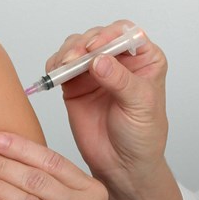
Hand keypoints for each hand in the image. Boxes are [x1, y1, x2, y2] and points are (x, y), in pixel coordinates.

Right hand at [49, 21, 169, 191]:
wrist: (123, 166)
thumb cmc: (142, 136)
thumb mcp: (140, 106)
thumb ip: (121, 81)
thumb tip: (99, 60)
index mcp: (144, 59)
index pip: (126, 33)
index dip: (110, 35)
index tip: (97, 48)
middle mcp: (119, 60)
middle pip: (98, 36)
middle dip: (84, 44)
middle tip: (74, 59)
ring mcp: (95, 71)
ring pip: (77, 46)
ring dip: (68, 52)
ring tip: (64, 67)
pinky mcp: (75, 83)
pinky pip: (61, 65)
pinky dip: (55, 65)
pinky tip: (54, 72)